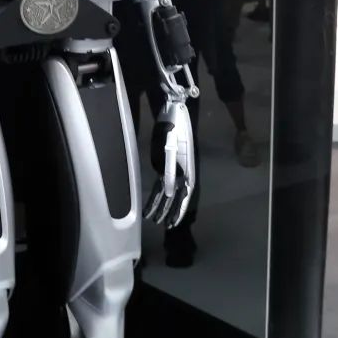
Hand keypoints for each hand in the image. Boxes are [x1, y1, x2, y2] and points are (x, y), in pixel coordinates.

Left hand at [144, 100, 194, 228]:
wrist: (174, 112)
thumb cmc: (176, 128)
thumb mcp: (173, 150)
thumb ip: (171, 172)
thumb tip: (168, 192)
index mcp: (187, 170)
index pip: (184, 196)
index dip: (180, 210)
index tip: (175, 223)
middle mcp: (181, 172)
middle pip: (175, 197)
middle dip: (170, 211)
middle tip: (164, 225)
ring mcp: (172, 168)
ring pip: (167, 192)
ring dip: (161, 205)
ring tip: (155, 219)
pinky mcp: (163, 163)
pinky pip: (160, 183)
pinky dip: (155, 194)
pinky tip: (150, 203)